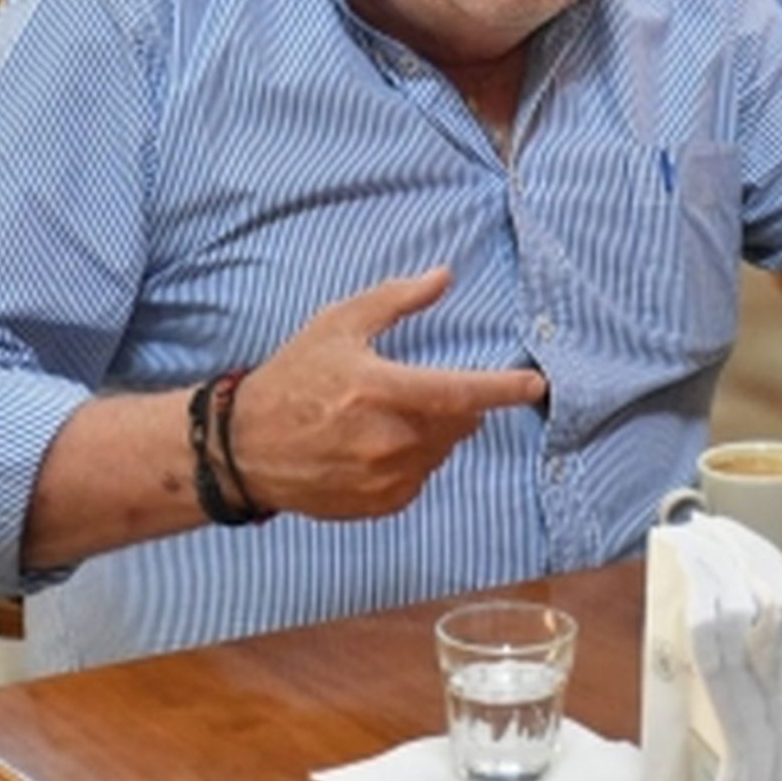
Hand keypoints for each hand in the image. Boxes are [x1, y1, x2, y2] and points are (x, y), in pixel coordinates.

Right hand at [231, 268, 547, 518]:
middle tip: (418, 389)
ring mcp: (384, 478)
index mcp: (380, 390)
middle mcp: (388, 440)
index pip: (461, 393)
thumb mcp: (337, 324)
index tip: (536, 385)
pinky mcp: (379, 503)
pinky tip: (377, 444)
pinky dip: (414, 459)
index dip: (504, 389)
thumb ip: (395, 300)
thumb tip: (444, 276)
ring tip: (387, 416)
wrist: (245, 447)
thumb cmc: (293, 378)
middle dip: (457, 404)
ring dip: (434, 431)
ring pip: (442, 450)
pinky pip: (421, 477)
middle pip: (458, 422)